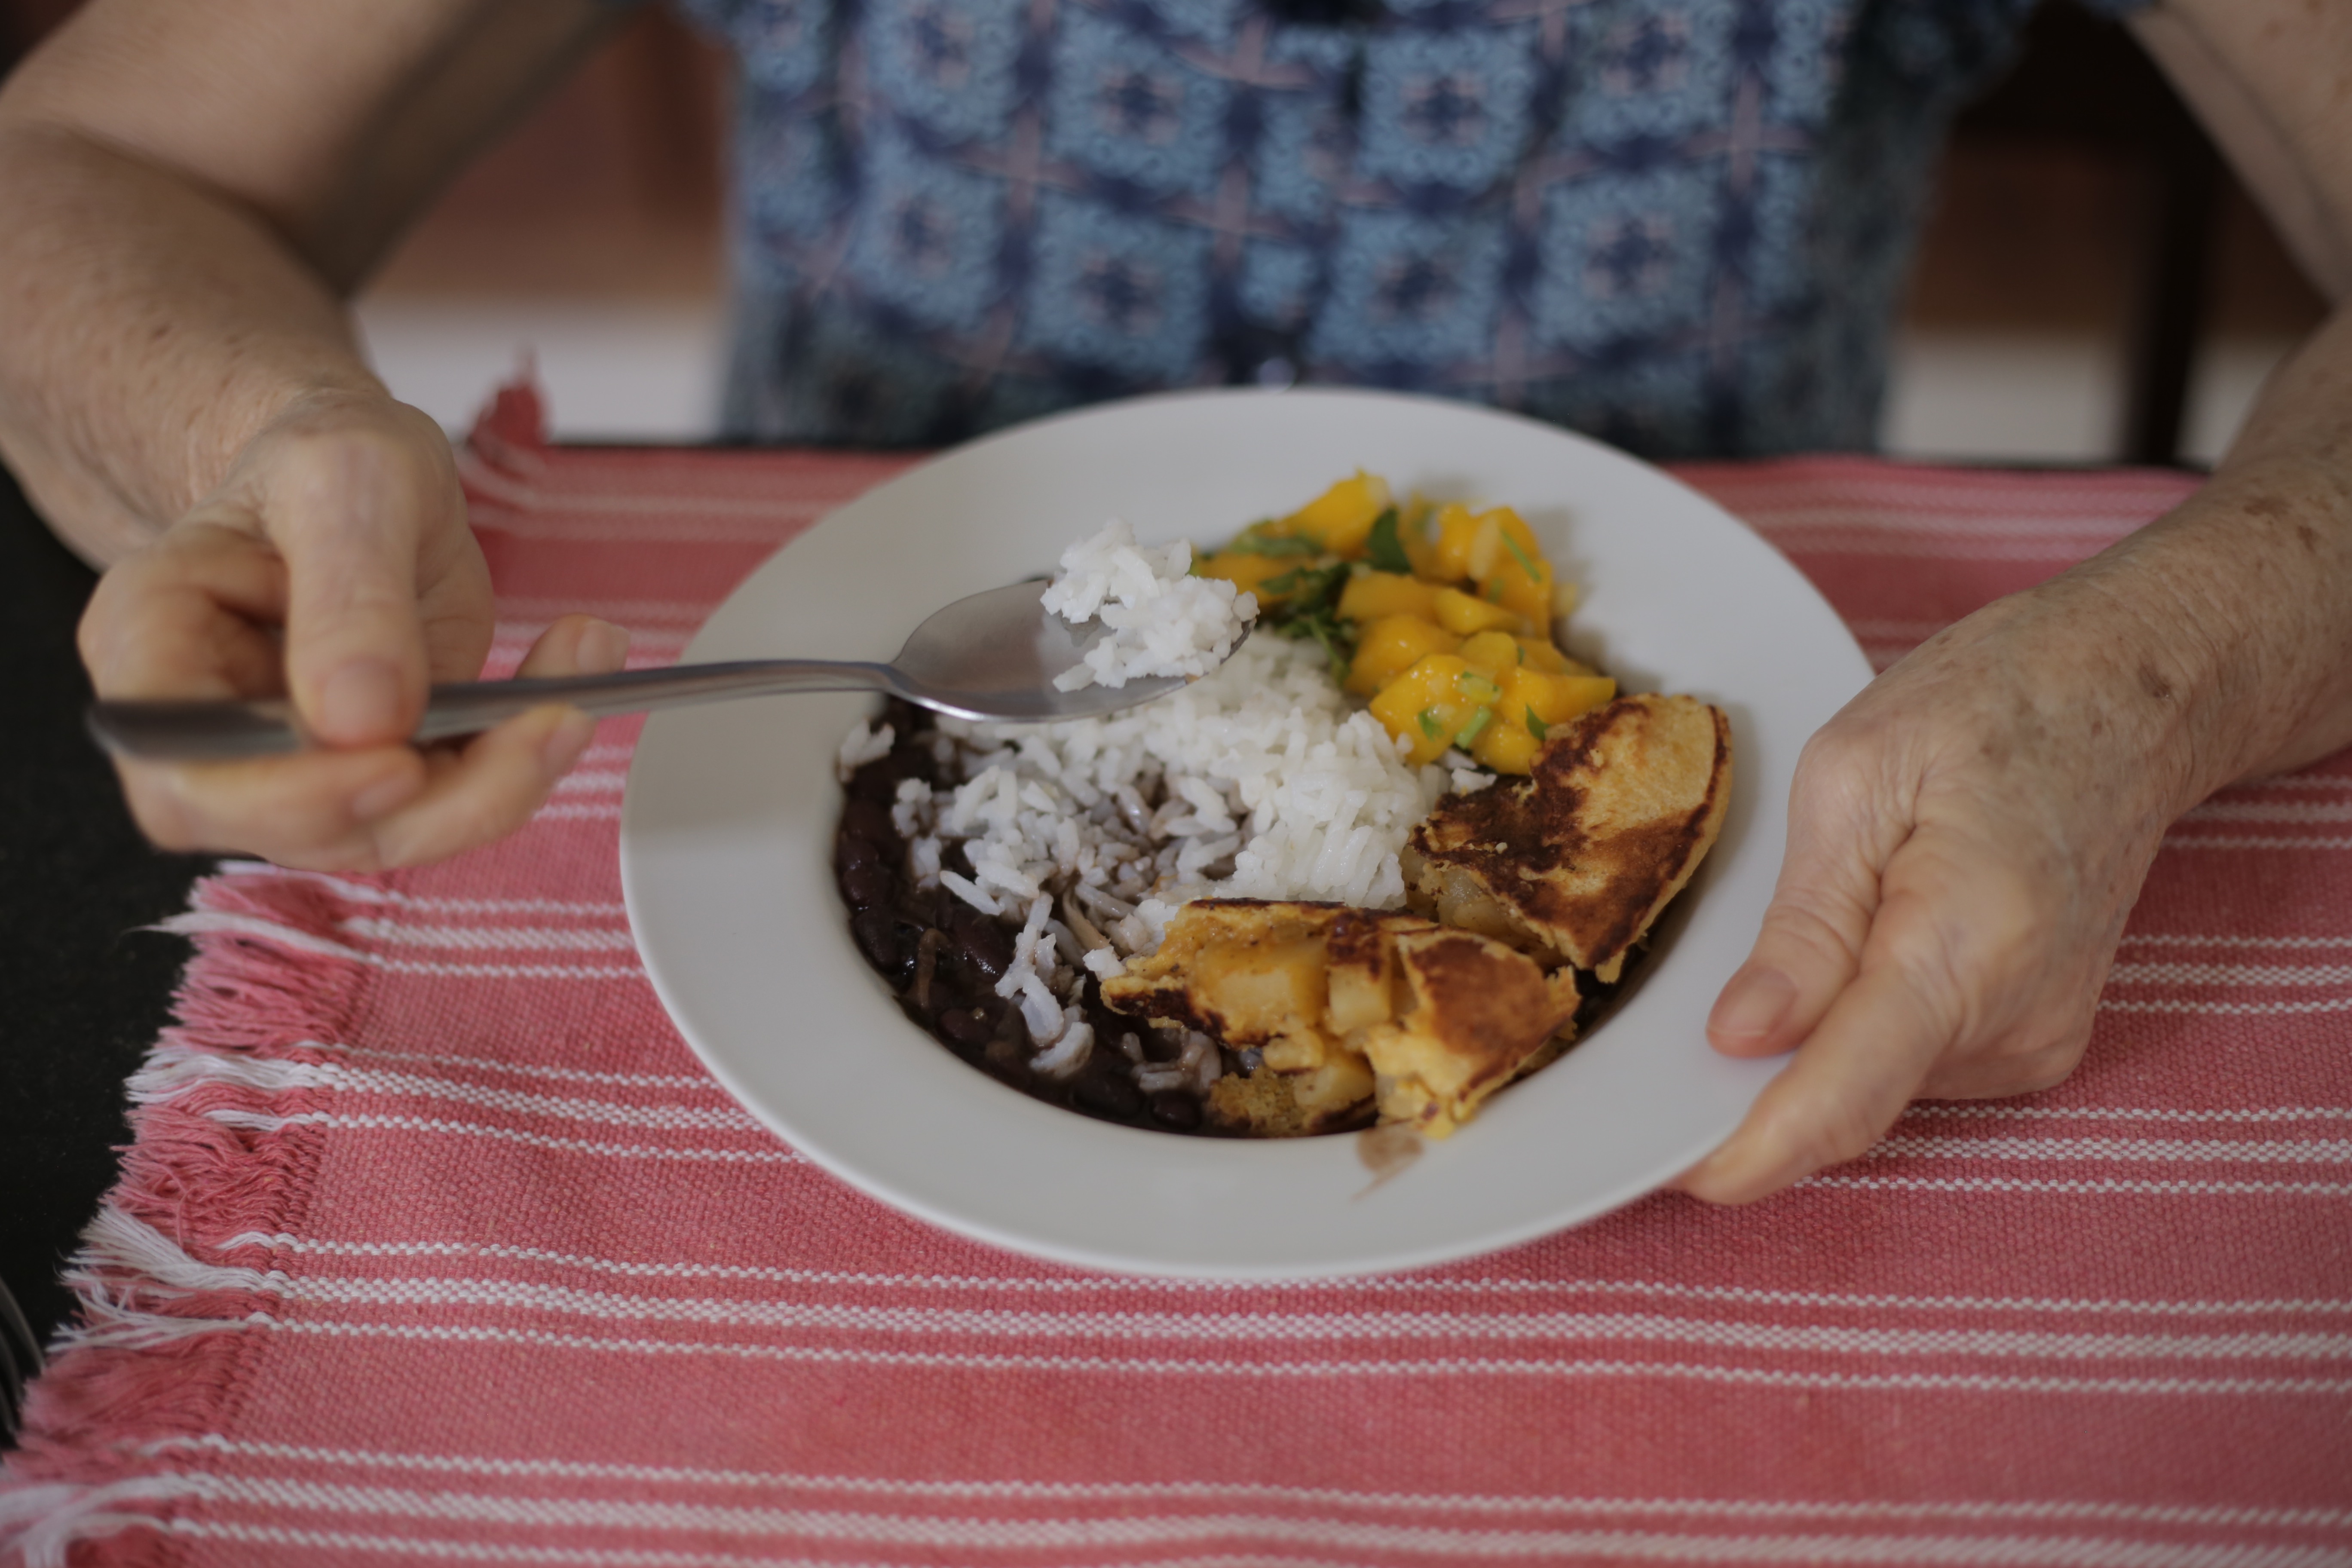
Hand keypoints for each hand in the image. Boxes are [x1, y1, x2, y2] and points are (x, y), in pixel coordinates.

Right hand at [78, 390, 627, 869]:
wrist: (368, 475)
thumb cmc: (326, 460)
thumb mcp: (347, 476)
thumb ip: (350, 590)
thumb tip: (361, 720)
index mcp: (154, 643)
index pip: (185, 779)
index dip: (289, 799)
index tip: (397, 762)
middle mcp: (212, 724)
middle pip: (297, 829)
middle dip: (430, 803)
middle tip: (539, 727)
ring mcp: (296, 759)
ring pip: (390, 830)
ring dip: (499, 781)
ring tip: (575, 690)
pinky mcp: (377, 766)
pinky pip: (448, 799)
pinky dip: (522, 757)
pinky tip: (574, 677)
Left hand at [1681, 582, 2186, 1202]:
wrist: (2128, 693)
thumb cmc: (1994, 707)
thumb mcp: (1855, 777)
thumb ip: (1803, 926)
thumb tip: (1738, 1038)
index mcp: (1965, 946)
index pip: (1845, 1096)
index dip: (1752, 1151)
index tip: (1674, 1174)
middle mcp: (2016, 1019)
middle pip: (1848, 1097)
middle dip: (1756, 1081)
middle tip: (1684, 1018)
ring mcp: (2036, 1039)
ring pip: (1873, 1083)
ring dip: (1812, 1038)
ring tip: (1817, 920)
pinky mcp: (2035, 1041)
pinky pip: (1910, 1062)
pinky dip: (1858, 1026)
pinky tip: (1864, 940)